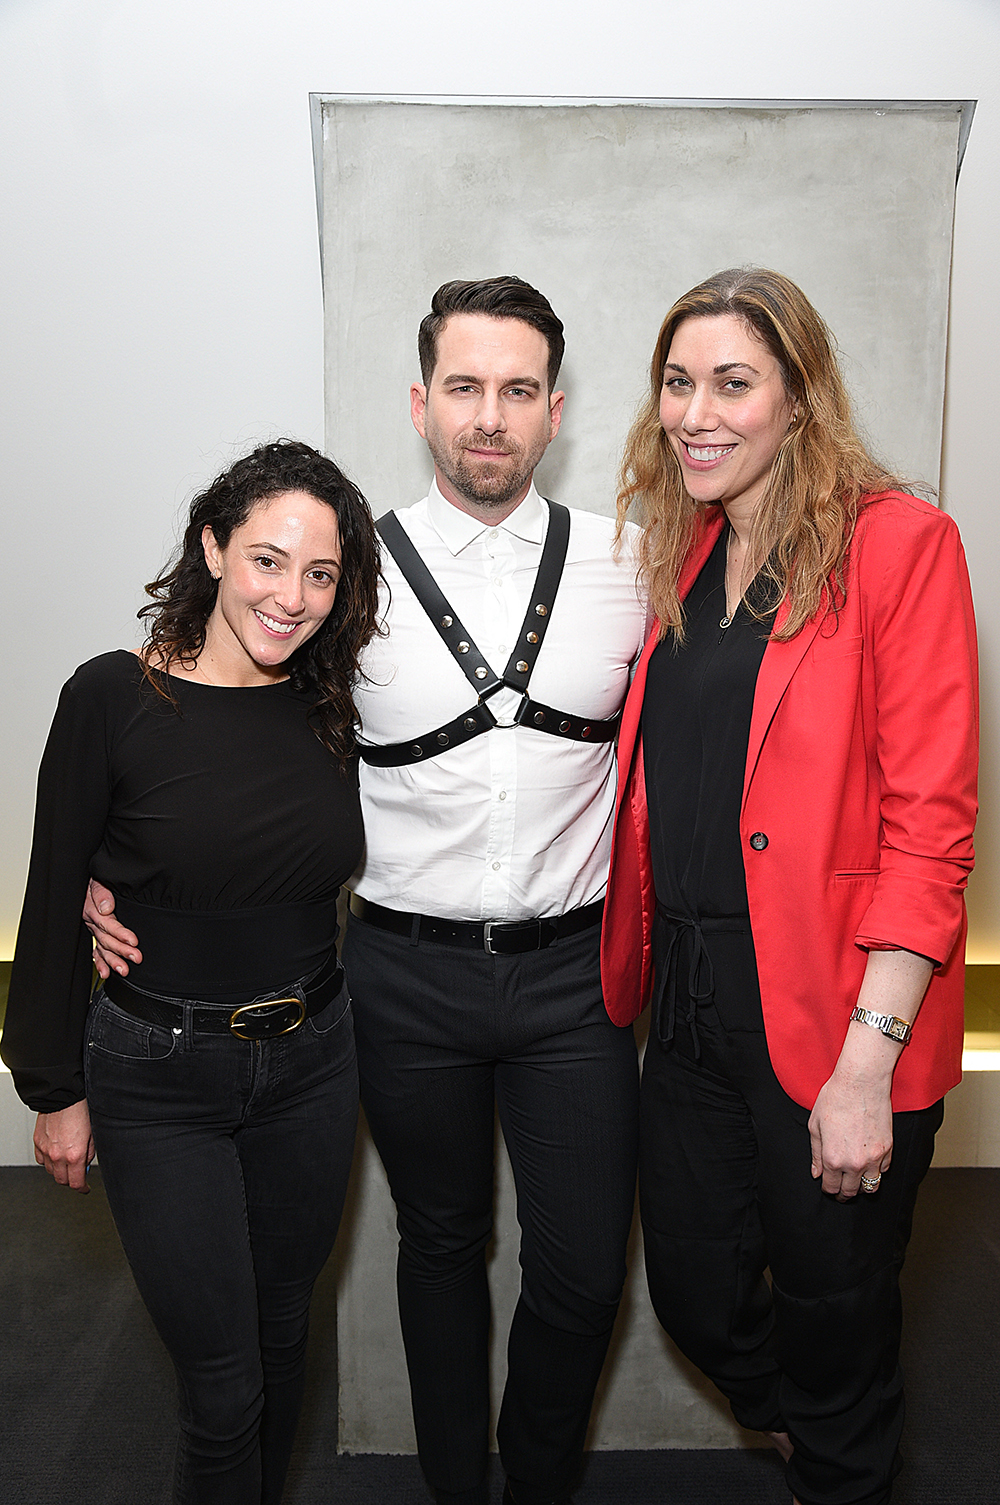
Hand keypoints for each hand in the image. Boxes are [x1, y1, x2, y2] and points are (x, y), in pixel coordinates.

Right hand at [34, 1101, 94, 1193]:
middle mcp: (58, 1155)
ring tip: (68, 1161)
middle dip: (71, 1180)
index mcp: (75, 1155)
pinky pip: (41, 1160)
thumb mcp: (93, 1135)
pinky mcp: (38, 1143)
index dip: (82, 1188)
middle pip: (62, 1180)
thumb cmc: (80, 1111)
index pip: (76, 1183)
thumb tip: (86, 1164)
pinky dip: (48, 1161)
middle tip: (78, 1175)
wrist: (64, 1096)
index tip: (85, 1188)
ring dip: (60, 1170)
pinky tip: (56, 1155)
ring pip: (51, 1171)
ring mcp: (46, 1150)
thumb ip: (89, 1153)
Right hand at [84, 878, 140, 977]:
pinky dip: (100, 963)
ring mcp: (93, 930)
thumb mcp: (99, 881)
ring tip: (124, 970)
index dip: (120, 933)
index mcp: (93, 909)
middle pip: (106, 939)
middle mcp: (92, 922)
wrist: (92, 881)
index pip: (107, 924)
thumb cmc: (99, 879)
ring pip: (102, 948)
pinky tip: (106, 973)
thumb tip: (106, 907)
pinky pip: (96, 952)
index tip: (133, 941)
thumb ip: (102, 893)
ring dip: (112, 961)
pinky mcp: (96, 934)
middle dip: (121, 950)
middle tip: (135, 957)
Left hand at [807, 1066, 892, 1201]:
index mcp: (833, 1159)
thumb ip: (815, 1153)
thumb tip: (817, 1173)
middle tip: (841, 1189)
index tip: (828, 1188)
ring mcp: (874, 1157)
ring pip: (871, 1187)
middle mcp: (854, 1163)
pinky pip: (883, 1170)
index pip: (831, 1187)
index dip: (828, 1190)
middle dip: (844, 1193)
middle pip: (851, 1192)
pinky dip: (876, 1171)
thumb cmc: (835, 1099)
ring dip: (863, 1187)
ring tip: (856, 1181)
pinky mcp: (888, 1149)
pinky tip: (869, 1163)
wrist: (861, 1083)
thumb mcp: (815, 1125)